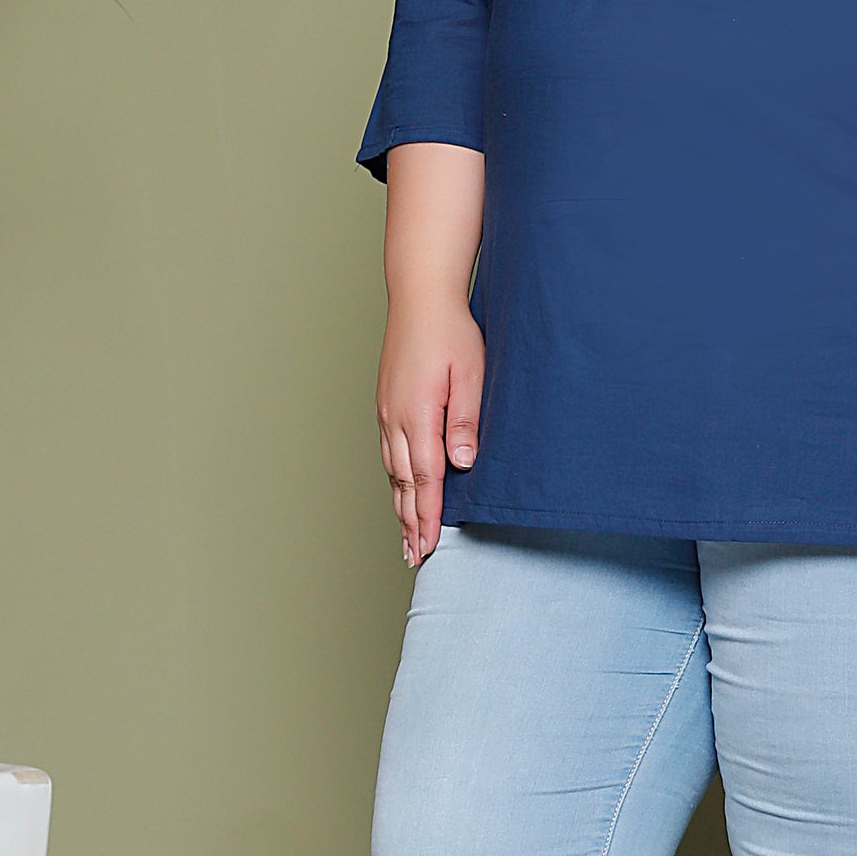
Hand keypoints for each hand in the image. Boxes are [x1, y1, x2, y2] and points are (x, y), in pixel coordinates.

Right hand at [377, 295, 483, 565]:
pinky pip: (389, 454)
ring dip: (400, 507)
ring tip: (406, 537)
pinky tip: (400, 491)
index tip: (429, 548)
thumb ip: (464, 419)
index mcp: (417, 416)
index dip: (428, 518)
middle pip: (403, 485)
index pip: (425, 481)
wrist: (419, 297)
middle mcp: (395, 420)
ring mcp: (387, 413)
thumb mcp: (470, 373)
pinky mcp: (387, 405)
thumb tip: (461, 462)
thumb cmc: (451, 331)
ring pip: (392, 472)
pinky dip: (394, 481)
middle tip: (415, 558)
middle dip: (410, 524)